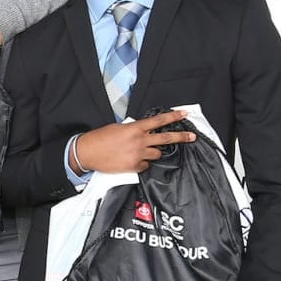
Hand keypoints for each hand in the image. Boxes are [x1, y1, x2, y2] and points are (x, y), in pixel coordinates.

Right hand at [73, 110, 193, 174]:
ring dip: (154, 152)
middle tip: (192, 137)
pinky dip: (142, 163)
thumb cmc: (101, 138)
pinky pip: (146, 165)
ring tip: (142, 151)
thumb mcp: (118, 128)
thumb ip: (134, 129)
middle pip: (165, 138)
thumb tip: (144, 131)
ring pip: (157, 154)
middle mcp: (139, 141)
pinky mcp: (135, 167)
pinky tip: (131, 160)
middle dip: (181, 137)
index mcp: (135, 128)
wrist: (88, 153)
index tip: (184, 114)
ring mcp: (138, 154)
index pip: (158, 121)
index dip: (173, 117)